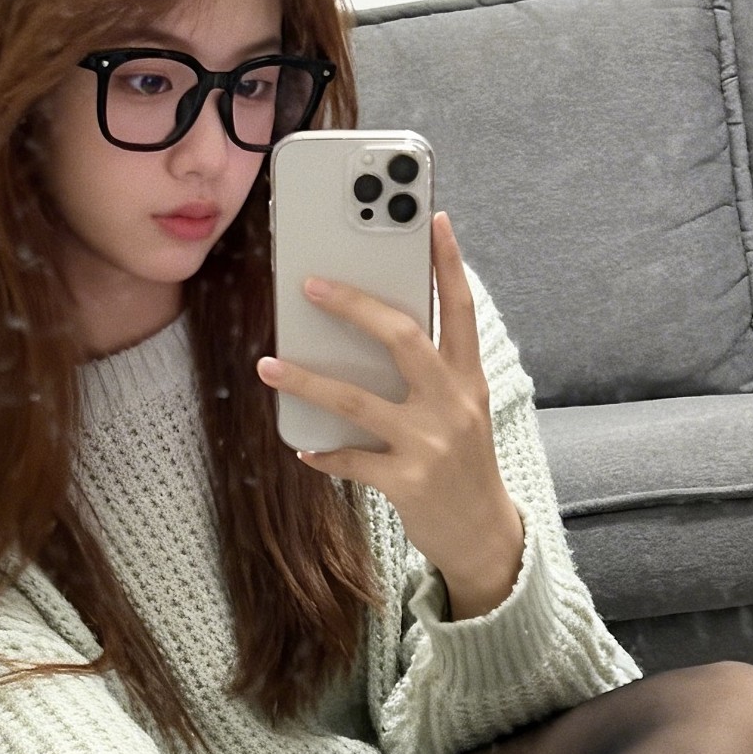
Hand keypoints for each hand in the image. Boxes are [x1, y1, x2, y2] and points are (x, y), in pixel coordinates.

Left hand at [256, 212, 517, 579]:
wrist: (484, 536)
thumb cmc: (464, 464)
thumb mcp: (463, 411)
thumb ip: (432, 373)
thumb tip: (373, 332)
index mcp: (469, 379)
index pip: (461, 308)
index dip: (448, 262)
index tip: (434, 218)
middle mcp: (454, 405)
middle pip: (402, 338)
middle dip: (353, 306)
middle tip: (310, 284)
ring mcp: (431, 444)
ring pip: (356, 401)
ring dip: (306, 381)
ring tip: (268, 364)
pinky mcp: (408, 483)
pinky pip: (351, 460)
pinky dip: (323, 453)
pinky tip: (302, 447)